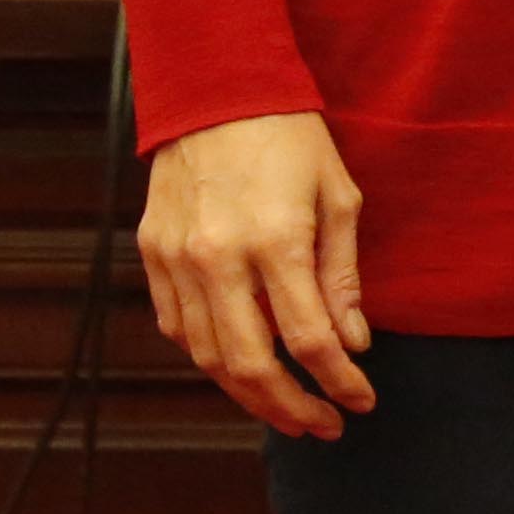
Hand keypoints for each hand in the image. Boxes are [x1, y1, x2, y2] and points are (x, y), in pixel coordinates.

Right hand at [140, 110, 372, 437]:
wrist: (215, 87)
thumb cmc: (289, 137)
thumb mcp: (337, 196)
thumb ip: (342, 276)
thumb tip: (352, 344)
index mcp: (275, 240)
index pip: (310, 339)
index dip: (340, 382)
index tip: (361, 400)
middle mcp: (218, 258)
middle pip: (250, 366)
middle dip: (291, 408)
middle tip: (323, 426)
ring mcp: (177, 258)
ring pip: (207, 356)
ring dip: (247, 395)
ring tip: (284, 410)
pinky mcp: (152, 252)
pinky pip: (177, 326)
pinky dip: (208, 355)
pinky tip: (238, 365)